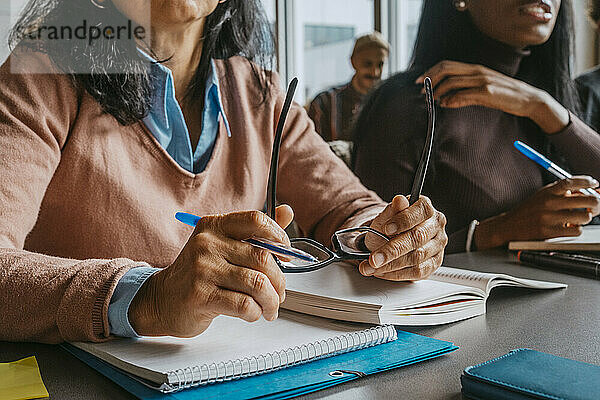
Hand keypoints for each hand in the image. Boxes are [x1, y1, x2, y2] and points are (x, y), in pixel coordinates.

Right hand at [129, 205, 294, 336]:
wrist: (162, 300)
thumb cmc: (199, 273)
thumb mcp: (223, 246)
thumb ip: (256, 232)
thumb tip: (286, 212)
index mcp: (214, 226)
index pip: (256, 220)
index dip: (279, 237)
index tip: (285, 255)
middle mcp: (207, 244)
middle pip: (262, 257)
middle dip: (279, 279)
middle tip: (280, 292)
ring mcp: (203, 270)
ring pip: (257, 284)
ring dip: (272, 300)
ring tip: (271, 306)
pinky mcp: (201, 297)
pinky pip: (244, 305)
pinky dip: (256, 312)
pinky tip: (253, 313)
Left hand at [359, 195, 447, 280]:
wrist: (387, 240)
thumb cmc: (388, 226)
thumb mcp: (384, 217)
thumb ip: (391, 210)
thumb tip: (399, 200)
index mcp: (426, 208)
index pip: (420, 212)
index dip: (403, 221)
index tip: (386, 228)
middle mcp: (435, 226)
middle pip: (417, 238)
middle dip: (392, 249)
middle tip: (373, 258)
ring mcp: (437, 246)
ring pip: (416, 258)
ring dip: (391, 265)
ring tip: (372, 266)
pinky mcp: (433, 263)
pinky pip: (417, 272)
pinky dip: (396, 274)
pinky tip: (382, 272)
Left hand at [416, 60, 569, 133]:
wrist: (528, 99)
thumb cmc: (504, 95)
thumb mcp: (482, 90)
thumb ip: (463, 92)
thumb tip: (444, 100)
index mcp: (474, 68)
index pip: (447, 65)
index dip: (430, 72)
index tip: (420, 82)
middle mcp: (477, 71)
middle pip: (446, 69)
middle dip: (430, 79)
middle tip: (421, 90)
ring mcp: (482, 80)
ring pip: (452, 81)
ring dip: (438, 91)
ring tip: (432, 100)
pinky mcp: (487, 91)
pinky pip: (464, 94)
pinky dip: (451, 100)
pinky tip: (445, 105)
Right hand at [474, 177, 599, 249]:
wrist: (509, 226)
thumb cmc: (529, 210)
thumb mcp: (543, 196)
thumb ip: (562, 193)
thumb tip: (588, 191)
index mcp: (547, 192)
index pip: (571, 182)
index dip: (587, 181)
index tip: (595, 183)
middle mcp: (548, 203)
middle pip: (587, 200)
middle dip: (596, 203)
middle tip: (595, 206)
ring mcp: (549, 218)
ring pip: (585, 217)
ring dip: (585, 218)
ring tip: (579, 218)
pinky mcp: (549, 232)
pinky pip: (576, 230)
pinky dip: (577, 229)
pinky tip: (569, 227)